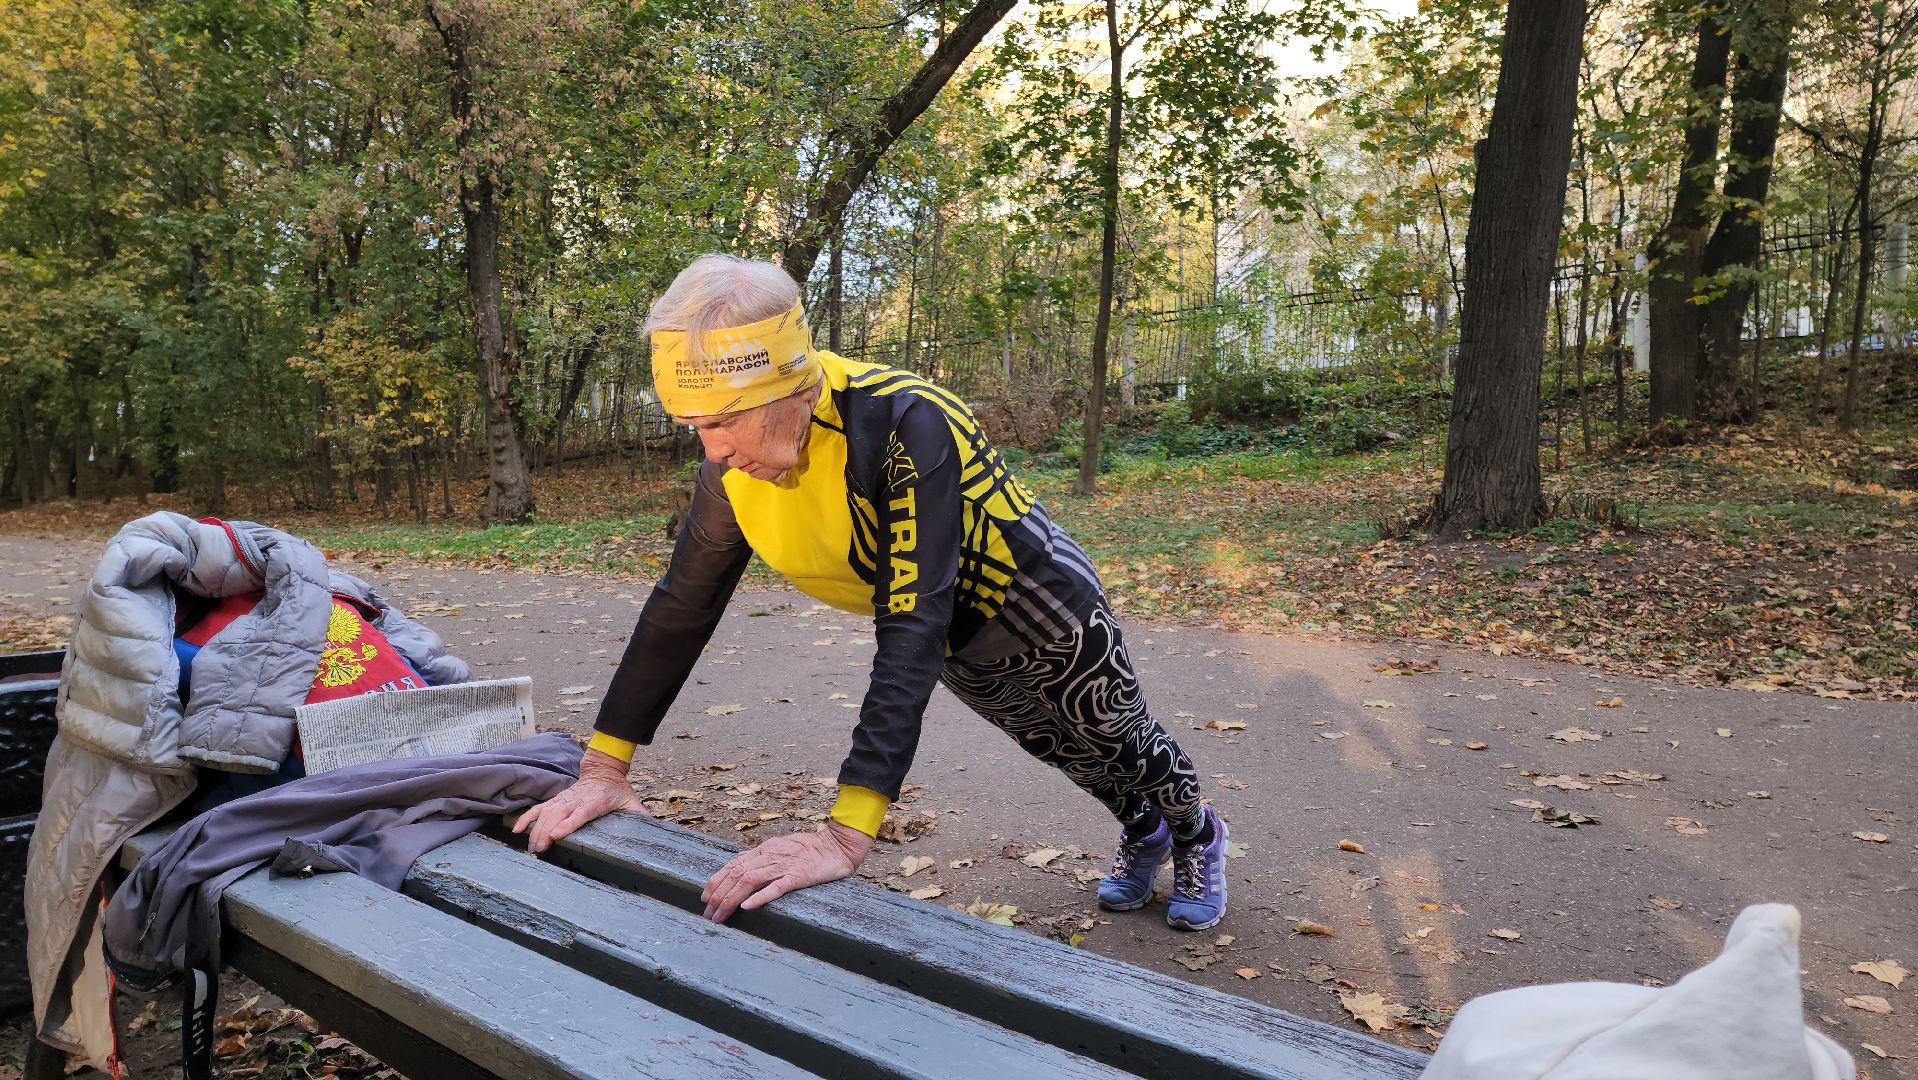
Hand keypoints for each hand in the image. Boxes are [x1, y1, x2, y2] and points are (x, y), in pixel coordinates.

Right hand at [514, 748, 647, 853]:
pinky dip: (527, 819)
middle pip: (558, 816)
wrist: (603, 770)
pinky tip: (517, 830)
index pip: (581, 814)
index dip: (568, 824)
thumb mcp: (631, 801)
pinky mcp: (556, 800)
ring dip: (536, 830)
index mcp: (596, 801)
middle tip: (539, 851)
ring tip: (531, 848)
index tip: (556, 835)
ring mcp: (564, 799)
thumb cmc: (617, 790)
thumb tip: (654, 830)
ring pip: (546, 813)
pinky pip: (539, 809)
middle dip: (546, 833)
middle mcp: (577, 800)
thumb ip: (639, 816)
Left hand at [700, 821, 872, 922]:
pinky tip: (747, 907)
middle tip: (708, 914)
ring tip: (719, 916)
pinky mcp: (799, 876)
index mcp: (765, 849)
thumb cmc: (811, 848)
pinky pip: (777, 887)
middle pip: (736, 874)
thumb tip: (741, 863)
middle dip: (718, 895)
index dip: (716, 881)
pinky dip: (760, 896)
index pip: (733, 864)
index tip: (704, 897)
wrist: (839, 845)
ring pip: (750, 881)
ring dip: (730, 899)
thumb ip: (762, 855)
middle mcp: (770, 855)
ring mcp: (784, 865)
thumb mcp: (782, 847)